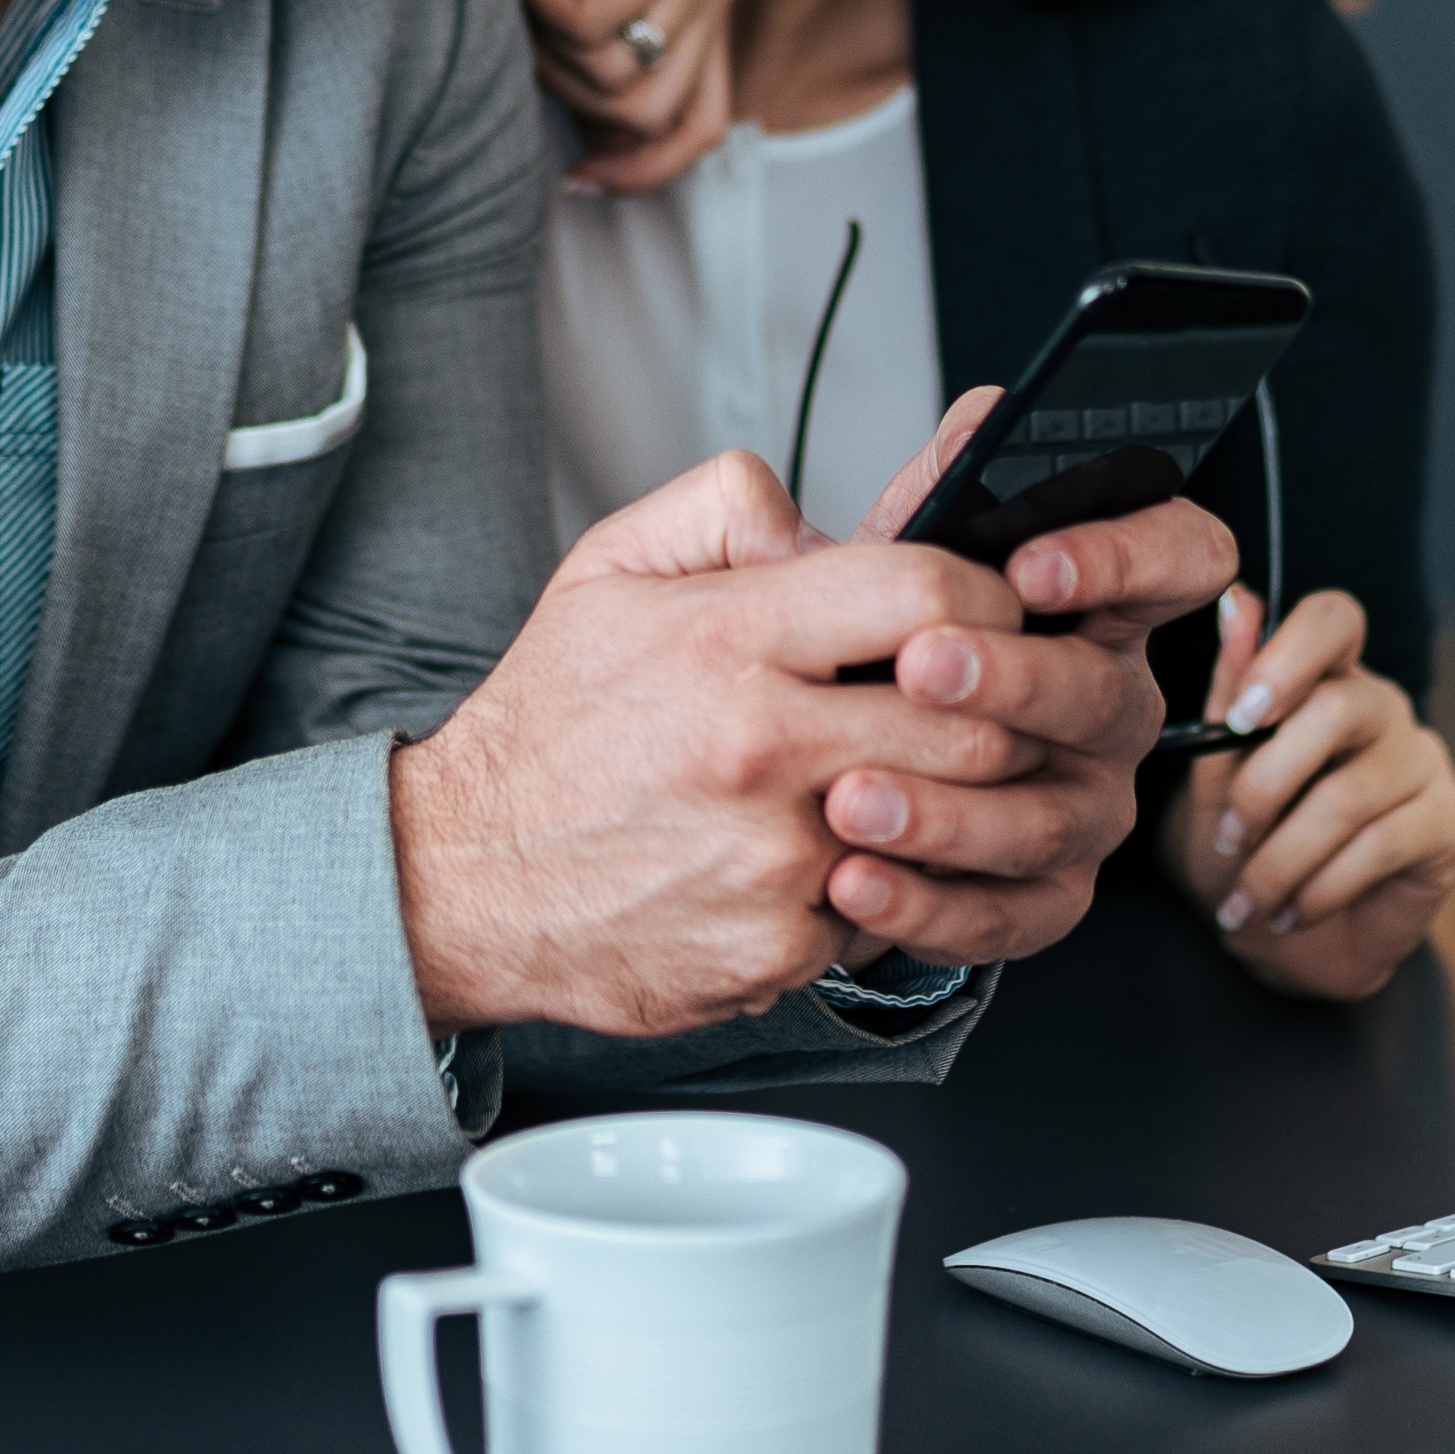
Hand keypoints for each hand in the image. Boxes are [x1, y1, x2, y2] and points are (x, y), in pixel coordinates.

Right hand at [390, 447, 1173, 1040]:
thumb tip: (823, 526)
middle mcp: (758, 748)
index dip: (986, 597)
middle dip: (995, 710)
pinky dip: (872, 886)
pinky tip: (821, 860)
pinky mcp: (776, 948)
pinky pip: (882, 910)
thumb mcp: (610, 568)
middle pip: (968, 721)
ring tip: (903, 780)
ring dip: (943, 805)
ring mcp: (773, 859)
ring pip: (941, 823)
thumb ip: (726, 505)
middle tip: (975, 705)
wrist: (460, 876)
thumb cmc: (549, 724)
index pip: (924, 593)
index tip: (988, 610)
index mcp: (728, 637)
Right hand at [419, 0, 732, 188]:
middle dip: (573, 95)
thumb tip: (594, 167)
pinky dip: (545, 0)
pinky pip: (595, 31)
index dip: (644, 171)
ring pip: (622, 83)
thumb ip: (595, 61)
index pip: (704, 127)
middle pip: (655, 117)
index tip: (577, 175)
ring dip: (553, 47)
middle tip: (531, 22)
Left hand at [1158, 588, 1454, 1000]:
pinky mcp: (1449, 821)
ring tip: (1247, 900)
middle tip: (1228, 835)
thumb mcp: (1213, 778)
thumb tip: (1238, 602)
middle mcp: (1382, 708)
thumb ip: (1229, 694)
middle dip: (1267, 782)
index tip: (1242, 715)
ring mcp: (1423, 761)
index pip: (1333, 619)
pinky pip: (1383, 845)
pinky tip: (1291, 912)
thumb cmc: (1242, 848)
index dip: (1290, 652)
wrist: (1275, 940)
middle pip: (1341, 706)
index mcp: (1324, 678)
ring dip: (1283, 859)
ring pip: (1352, 794)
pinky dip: (1322, 887)